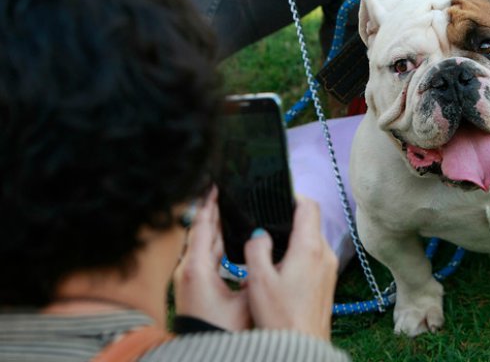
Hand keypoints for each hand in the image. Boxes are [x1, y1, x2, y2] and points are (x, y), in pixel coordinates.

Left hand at [173, 185, 250, 330]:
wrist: (203, 355)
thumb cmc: (221, 332)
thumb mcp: (245, 301)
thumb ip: (256, 274)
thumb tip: (264, 252)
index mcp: (196, 268)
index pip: (203, 225)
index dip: (210, 202)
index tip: (217, 183)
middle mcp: (188, 269)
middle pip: (203, 231)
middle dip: (217, 211)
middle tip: (230, 192)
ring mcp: (188, 278)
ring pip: (204, 244)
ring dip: (217, 227)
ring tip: (233, 209)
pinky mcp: (193, 286)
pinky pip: (205, 256)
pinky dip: (217, 244)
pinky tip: (230, 240)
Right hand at [244, 196, 337, 339]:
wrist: (301, 348)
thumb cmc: (280, 318)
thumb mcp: (258, 280)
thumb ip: (256, 248)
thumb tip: (259, 233)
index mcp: (309, 248)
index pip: (309, 206)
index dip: (293, 195)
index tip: (278, 196)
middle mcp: (324, 254)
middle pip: (310, 222)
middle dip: (289, 219)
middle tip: (267, 223)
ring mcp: (329, 268)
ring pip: (312, 240)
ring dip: (294, 239)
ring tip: (270, 250)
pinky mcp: (327, 282)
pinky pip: (315, 257)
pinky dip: (299, 255)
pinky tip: (281, 270)